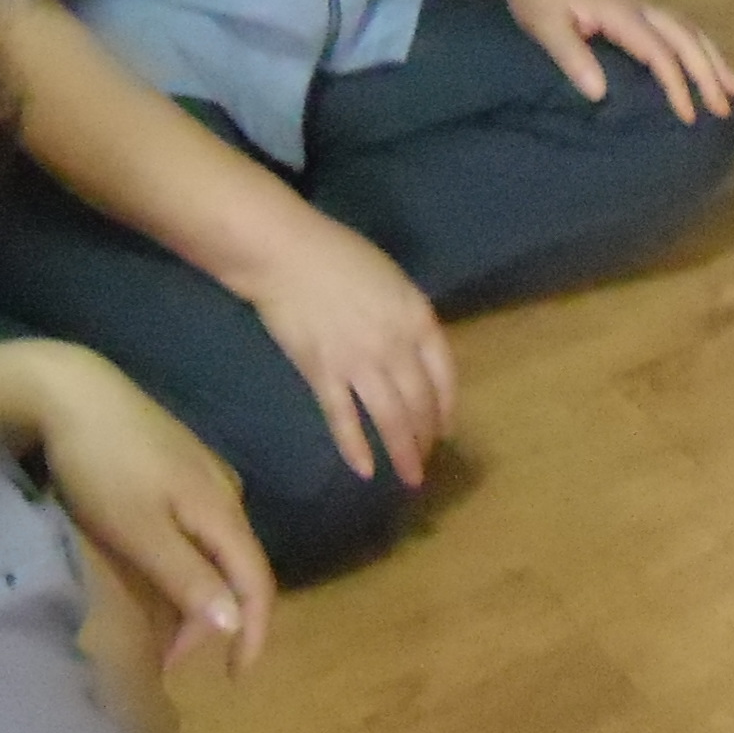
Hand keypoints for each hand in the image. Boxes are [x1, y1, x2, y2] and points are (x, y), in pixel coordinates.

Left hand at [0, 341, 273, 671]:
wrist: (71, 391)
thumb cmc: (104, 467)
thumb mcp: (140, 533)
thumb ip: (190, 578)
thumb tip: (237, 621)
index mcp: (223, 509)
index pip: (258, 583)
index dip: (254, 634)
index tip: (235, 679)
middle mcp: (226, 491)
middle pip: (237, 569)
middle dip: (212, 620)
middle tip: (169, 660)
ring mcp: (202, 474)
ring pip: (216, 549)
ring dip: (196, 593)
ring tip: (158, 627)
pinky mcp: (177, 465)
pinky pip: (197, 529)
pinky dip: (184, 563)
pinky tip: (155, 573)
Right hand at [240, 213, 456, 490]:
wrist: (286, 254)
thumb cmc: (339, 255)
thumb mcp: (392, 280)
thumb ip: (407, 317)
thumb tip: (414, 352)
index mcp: (416, 317)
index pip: (445, 373)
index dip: (447, 407)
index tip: (446, 429)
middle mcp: (395, 345)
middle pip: (420, 402)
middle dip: (426, 437)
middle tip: (426, 462)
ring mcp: (359, 362)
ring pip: (390, 418)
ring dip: (403, 452)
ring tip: (410, 477)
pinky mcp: (323, 374)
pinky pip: (343, 418)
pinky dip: (355, 447)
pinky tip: (365, 471)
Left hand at [497, 0, 733, 122]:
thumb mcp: (545, 26)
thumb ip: (572, 56)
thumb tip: (600, 92)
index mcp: (622, 14)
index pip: (659, 53)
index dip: (677, 85)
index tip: (688, 116)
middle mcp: (642, 6)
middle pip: (687, 39)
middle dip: (709, 74)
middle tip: (726, 108)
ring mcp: (645, 2)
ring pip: (690, 29)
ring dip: (714, 58)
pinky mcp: (642, 4)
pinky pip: (682, 25)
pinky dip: (701, 45)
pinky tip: (708, 61)